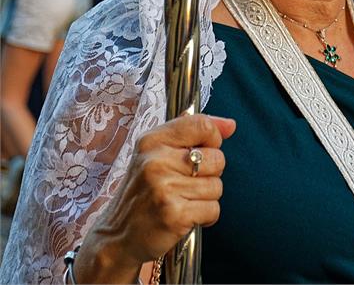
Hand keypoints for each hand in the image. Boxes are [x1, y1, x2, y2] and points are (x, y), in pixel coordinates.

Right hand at [74, 114, 235, 282]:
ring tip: (183, 200)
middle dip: (210, 173)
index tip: (206, 149)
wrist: (116, 236)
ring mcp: (165, 188)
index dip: (214, 138)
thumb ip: (192, 132)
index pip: (202, 124)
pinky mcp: (175, 215)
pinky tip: (186, 216)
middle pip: (217, 158)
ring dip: (206, 197)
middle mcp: (156, 161)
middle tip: (187, 182)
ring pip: (217, 186)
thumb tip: (230, 125)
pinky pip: (213, 209)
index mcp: (152, 140)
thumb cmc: (143, 191)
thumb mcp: (156, 153)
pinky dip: (205, 216)